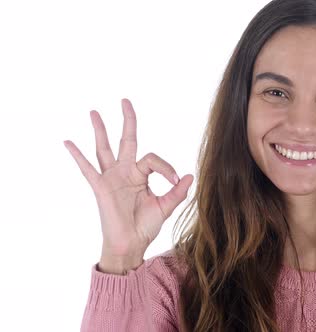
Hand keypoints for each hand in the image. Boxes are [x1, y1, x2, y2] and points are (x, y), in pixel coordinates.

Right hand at [64, 98, 192, 271]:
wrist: (131, 244)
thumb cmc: (146, 226)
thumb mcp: (166, 206)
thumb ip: (177, 191)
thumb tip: (190, 175)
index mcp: (140, 175)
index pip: (153, 159)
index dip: (166, 167)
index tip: (174, 180)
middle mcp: (125, 172)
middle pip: (126, 140)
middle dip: (127, 120)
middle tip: (125, 100)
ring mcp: (111, 178)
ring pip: (104, 148)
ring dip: (100, 130)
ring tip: (94, 112)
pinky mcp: (100, 188)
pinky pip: (87, 169)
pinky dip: (77, 156)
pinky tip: (68, 142)